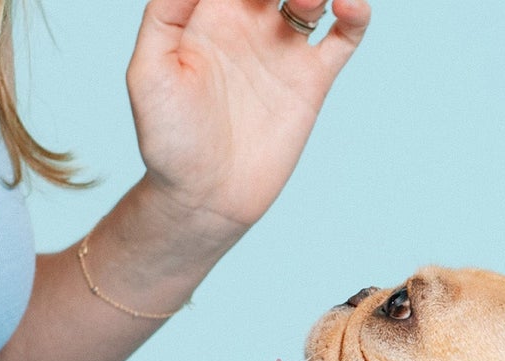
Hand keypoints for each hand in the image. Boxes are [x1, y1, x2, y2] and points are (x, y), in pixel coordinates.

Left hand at [126, 0, 371, 253]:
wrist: (204, 198)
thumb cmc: (168, 141)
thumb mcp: (149, 73)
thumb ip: (164, 14)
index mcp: (208, 10)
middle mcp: (249, 22)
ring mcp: (283, 50)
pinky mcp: (311, 81)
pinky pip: (343, 37)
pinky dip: (355, 14)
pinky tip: (350, 4)